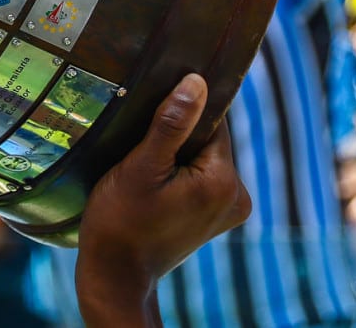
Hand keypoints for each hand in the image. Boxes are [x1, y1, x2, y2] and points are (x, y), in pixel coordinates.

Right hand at [75, 75, 250, 324]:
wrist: (117, 274)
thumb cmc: (121, 220)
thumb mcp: (141, 166)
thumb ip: (171, 123)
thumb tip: (196, 82)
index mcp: (225, 181)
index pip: (212, 121)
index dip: (181, 112)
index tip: (150, 113)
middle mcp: (238, 196)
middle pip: (208, 140)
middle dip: (178, 136)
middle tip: (141, 148)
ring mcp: (229, 211)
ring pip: (203, 158)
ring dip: (177, 155)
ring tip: (143, 169)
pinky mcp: (216, 219)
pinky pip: (202, 178)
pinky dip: (180, 174)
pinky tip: (153, 185)